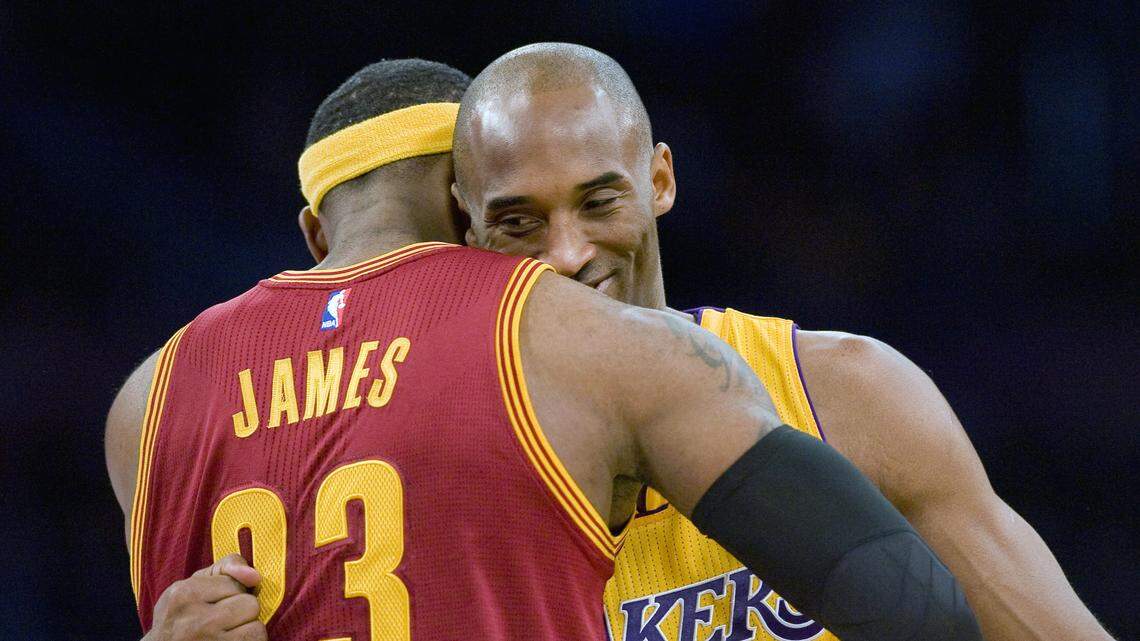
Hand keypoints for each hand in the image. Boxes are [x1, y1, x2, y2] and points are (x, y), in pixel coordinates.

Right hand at [143, 554, 266, 640]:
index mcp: (185, 593)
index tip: (217, 604)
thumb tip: (255, 576)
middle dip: (242, 611)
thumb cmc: (182, 616)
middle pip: (250, 605)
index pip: (236, 584)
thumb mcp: (193, 585)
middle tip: (223, 621)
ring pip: (256, 628)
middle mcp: (195, 620)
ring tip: (227, 633)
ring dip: (247, 630)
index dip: (233, 593)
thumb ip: (226, 568)